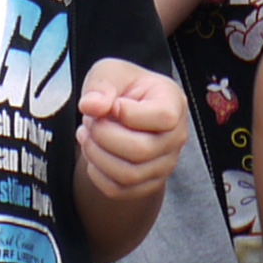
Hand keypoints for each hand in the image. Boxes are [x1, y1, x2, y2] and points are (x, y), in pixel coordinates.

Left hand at [76, 60, 190, 208]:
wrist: (122, 112)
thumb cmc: (121, 88)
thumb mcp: (109, 72)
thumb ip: (101, 84)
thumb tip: (92, 106)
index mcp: (173, 103)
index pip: (163, 118)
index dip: (129, 114)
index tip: (113, 105)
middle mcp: (176, 137)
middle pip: (141, 150)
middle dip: (103, 135)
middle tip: (90, 121)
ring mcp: (165, 164)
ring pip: (129, 174)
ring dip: (96, 155)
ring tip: (86, 134)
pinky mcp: (149, 183)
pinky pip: (119, 190)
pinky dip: (97, 174)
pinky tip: (93, 153)